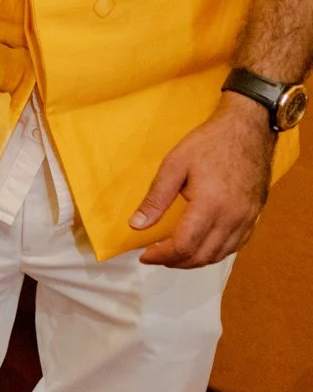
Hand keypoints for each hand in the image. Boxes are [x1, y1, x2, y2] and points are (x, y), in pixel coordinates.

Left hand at [133, 97, 275, 267]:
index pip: (184, 246)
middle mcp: (233, 217)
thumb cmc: (209, 143)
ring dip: (195, 260)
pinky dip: (215, 252)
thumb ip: (155, 198)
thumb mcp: (174, 165)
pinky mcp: (255, 215)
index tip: (144, 255)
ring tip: (173, 254)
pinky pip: (236, 245)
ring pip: (220, 254)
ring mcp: (248, 218)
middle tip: (155, 256)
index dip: (161, 256)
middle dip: (175, 261)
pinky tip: (201, 246)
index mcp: (211, 205)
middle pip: (202, 256)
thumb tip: (136, 225)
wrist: (247, 129)